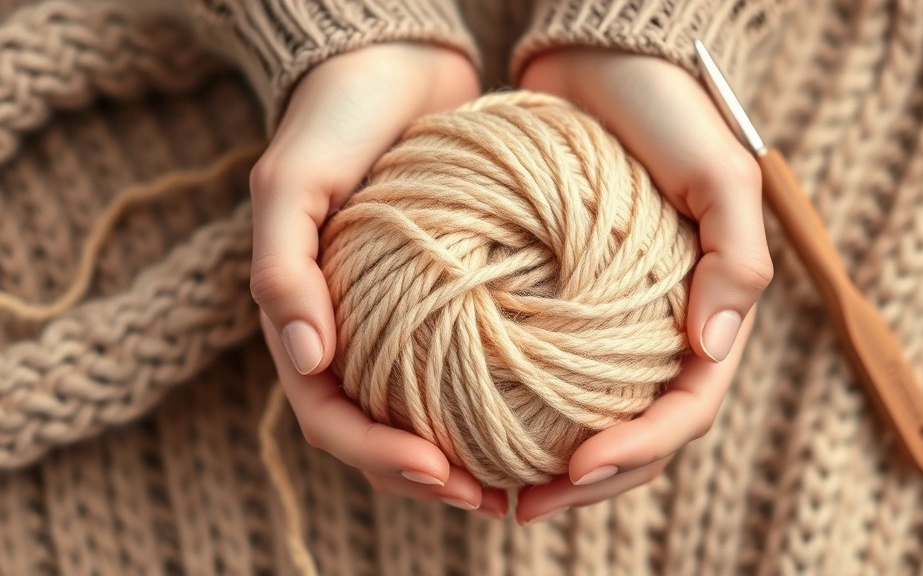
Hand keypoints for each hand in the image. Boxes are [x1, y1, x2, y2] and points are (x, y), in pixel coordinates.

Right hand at [252, 44, 505, 517]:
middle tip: (491, 497)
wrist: (388, 66)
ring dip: (460, 455)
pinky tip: (531, 413)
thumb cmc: (336, 118)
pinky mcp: (436, 296)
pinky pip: (457, 366)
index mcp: (302, 320)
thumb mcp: (294, 179)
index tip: (442, 472)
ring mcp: (392, 319)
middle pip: (376, 433)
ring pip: (419, 413)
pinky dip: (484, 400)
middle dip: (427, 476)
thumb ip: (283, 265)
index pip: (329, 416)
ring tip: (516, 480)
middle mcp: (346, 332)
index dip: (379, 457)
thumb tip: (308, 358)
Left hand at [515, 48, 771, 522]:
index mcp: (708, 315)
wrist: (608, 65)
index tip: (577, 469)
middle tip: (521, 508)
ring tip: (497, 493)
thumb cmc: (668, 112)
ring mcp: (615, 324)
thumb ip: (733, 255)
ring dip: (553, 468)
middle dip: (587, 483)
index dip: (638, 452)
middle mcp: (663, 332)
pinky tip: (478, 427)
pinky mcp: (569, 305)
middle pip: (638, 436)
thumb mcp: (719, 171)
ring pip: (593, 418)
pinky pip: (551, 375)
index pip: (684, 410)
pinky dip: (523, 411)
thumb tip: (712, 346)